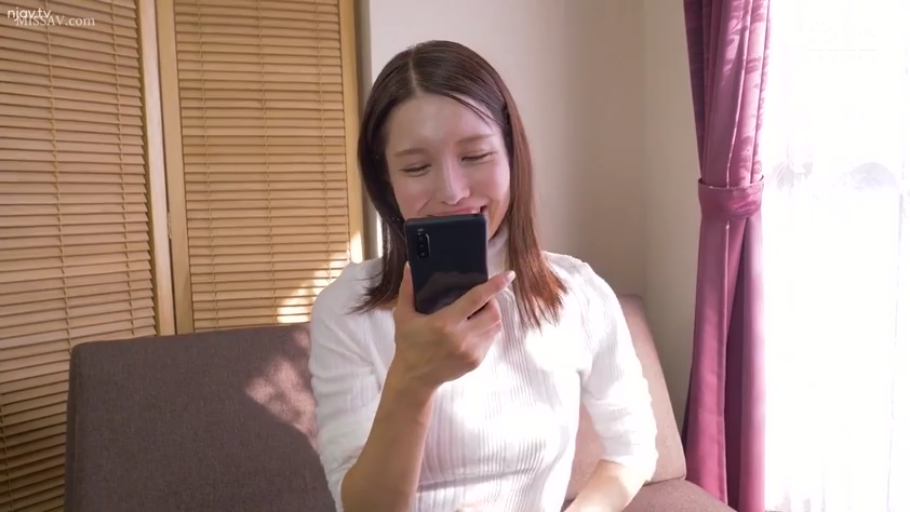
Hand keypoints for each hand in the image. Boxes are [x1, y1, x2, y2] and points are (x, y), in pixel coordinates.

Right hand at [391, 262, 515, 390]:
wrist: (414, 378)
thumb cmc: (408, 345)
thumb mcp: (403, 316)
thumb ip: (407, 290)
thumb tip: (410, 266)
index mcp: (445, 323)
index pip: (476, 299)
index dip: (494, 285)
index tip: (508, 275)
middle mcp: (461, 337)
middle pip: (493, 313)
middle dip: (493, 302)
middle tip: (484, 298)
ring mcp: (471, 351)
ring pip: (496, 327)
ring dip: (491, 316)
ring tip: (479, 313)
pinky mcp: (476, 361)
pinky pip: (490, 340)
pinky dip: (487, 331)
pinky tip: (473, 329)